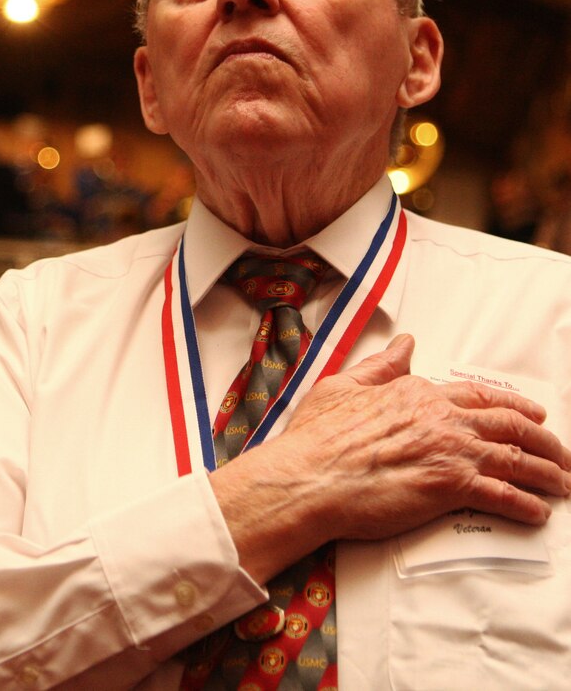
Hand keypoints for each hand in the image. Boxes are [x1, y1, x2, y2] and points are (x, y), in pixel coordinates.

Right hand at [283, 334, 570, 542]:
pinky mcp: (451, 487)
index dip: (510, 403)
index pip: (477, 395)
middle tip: (560, 452)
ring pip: (516, 458)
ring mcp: (450, 451)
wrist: (310, 477)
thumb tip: (406, 343)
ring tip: (562, 481)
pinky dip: (527, 504)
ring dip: (546, 471)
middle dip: (542, 439)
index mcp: (417, 393)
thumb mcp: (344, 384)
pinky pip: (503, 496)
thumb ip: (382, 365)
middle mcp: (441, 418)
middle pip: (509, 424)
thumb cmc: (318, 437)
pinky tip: (539, 511)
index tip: (531, 414)